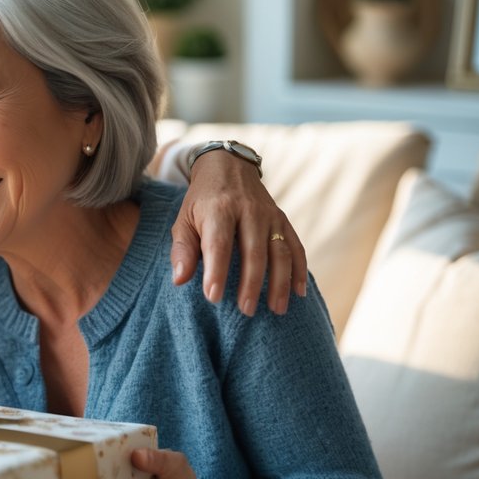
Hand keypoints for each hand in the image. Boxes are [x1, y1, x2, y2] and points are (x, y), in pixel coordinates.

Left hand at [171, 150, 307, 315]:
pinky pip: (296, 246)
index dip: (216, 271)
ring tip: (276, 310)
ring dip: (280, 282)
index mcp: (218, 209)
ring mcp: (269, 215)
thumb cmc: (200, 201)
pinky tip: (299, 293)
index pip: (219, 244)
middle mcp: (248, 210)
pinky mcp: (282, 219)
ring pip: (280, 251)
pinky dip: (299, 270)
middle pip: (253, 251)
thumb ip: (182, 249)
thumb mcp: (183, 220)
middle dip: (251, 283)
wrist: (227, 166)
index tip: (213, 297)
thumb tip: (180, 280)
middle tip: (246, 311)